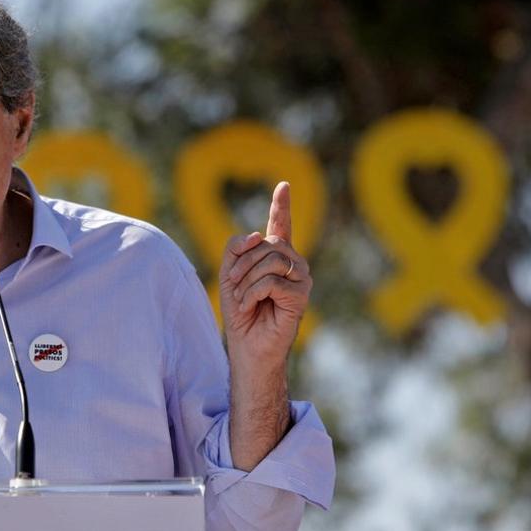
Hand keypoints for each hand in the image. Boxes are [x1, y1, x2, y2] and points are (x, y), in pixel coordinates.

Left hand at [219, 181, 311, 371]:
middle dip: (242, 264)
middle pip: (266, 244)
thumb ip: (236, 249)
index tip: (283, 185)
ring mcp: (300, 277)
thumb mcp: (230, 275)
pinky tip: (251, 306)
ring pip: (270, 260)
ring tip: (244, 299)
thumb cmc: (240, 311)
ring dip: (246, 281)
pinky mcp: (301, 294)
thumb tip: (258, 235)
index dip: (282, 205)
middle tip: (235, 287)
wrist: (247, 345)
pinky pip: (271, 281)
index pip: (281, 225)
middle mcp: (292, 262)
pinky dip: (252, 294)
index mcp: (275, 256)